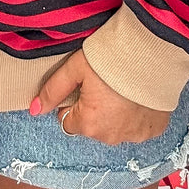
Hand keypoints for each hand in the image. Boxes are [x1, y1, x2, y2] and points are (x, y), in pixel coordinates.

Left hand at [31, 48, 170, 145]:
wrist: (153, 51)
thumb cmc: (111, 57)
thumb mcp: (75, 68)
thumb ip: (52, 90)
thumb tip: (34, 110)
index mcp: (88, 124)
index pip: (68, 120)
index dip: (73, 102)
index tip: (84, 85)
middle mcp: (111, 137)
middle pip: (92, 126)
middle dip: (94, 109)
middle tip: (104, 84)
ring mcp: (135, 136)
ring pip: (115, 128)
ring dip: (115, 114)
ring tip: (122, 88)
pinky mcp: (154, 130)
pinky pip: (138, 127)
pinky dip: (136, 115)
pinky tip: (137, 95)